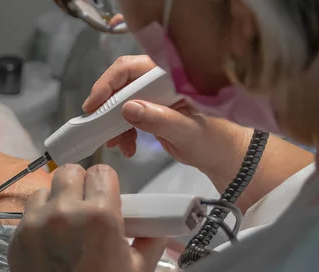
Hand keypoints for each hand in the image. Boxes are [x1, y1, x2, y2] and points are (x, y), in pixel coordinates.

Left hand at [8, 164, 164, 271]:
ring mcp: (35, 223)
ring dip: (55, 200)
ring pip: (44, 189)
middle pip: (69, 171)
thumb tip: (155, 222)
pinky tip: (46, 240)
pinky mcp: (16, 237)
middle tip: (83, 206)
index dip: (105, 184)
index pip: (100, 172)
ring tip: (62, 223)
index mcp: (101, 213)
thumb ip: (150, 237)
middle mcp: (65, 210)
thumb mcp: (140, 269)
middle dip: (79, 184)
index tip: (105, 199)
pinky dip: (38, 219)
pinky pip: (27, 213)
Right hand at [83, 55, 249, 178]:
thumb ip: (159, 119)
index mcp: (174, 76)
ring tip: (116, 143)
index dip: (110, 83)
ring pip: (121, 101)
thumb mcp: (188, 132)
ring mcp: (155, 96)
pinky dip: (122, 131)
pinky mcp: (151, 110)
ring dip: (112, 122)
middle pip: (123, 82)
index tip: (94, 104)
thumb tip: (128, 108)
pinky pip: (128, 116)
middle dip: (107, 104)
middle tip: (95, 124)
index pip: (133, 68)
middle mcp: (161, 81)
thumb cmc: (216, 140)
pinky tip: (126, 146)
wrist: (223, 156)